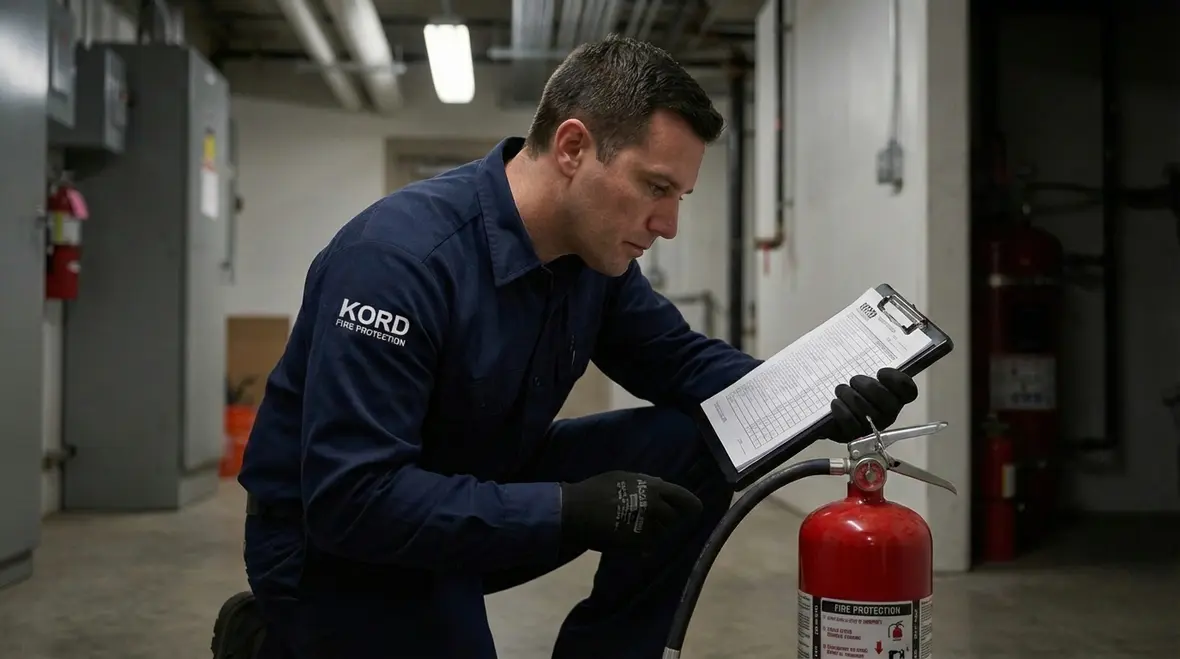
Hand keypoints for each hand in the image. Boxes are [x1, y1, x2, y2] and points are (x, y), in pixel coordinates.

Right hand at [559, 470, 702, 551]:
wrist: (576, 510)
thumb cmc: (596, 489)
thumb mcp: (622, 477)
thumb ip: (644, 483)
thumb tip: (661, 484)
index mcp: (653, 487)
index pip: (683, 497)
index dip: (692, 505)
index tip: (696, 511)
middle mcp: (655, 506)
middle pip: (672, 518)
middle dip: (664, 520)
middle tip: (649, 519)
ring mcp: (646, 526)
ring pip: (660, 533)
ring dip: (652, 532)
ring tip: (634, 528)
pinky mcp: (637, 543)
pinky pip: (648, 547)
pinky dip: (643, 546)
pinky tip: (630, 542)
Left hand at [828, 367, 917, 441]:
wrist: (832, 408)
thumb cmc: (852, 387)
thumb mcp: (863, 372)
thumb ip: (871, 365)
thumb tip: (871, 348)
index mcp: (895, 396)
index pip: (909, 391)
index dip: (897, 381)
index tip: (880, 372)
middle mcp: (888, 413)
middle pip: (886, 401)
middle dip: (867, 387)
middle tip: (854, 380)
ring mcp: (872, 426)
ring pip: (866, 411)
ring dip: (850, 396)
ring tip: (841, 389)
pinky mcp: (855, 435)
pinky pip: (851, 423)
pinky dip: (841, 410)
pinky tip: (836, 402)